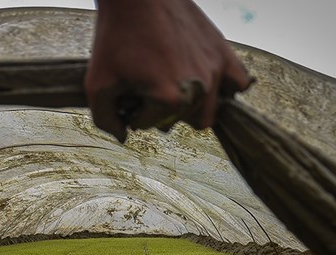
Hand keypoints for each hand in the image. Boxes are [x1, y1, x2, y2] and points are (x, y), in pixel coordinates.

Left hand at [85, 0, 252, 141]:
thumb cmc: (115, 36)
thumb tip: (124, 136)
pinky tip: (203, 81)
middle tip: (146, 87)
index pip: (146, 124)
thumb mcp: (97, 83)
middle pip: (178, 122)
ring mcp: (216, 70)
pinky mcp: (224, 53)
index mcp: (170, 99)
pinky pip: (239, 85)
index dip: (129, 109)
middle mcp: (199, 88)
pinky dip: (223, 88)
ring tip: (170, 83)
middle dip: (159, 110)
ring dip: (188, 105)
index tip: (125, 90)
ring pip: (207, 113)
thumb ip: (105, 120)